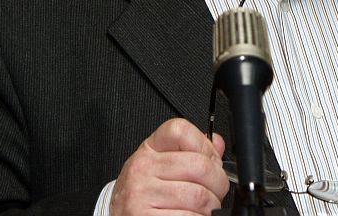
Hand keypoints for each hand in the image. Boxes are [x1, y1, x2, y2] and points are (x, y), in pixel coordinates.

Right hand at [110, 118, 227, 215]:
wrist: (118, 215)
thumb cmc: (145, 190)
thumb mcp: (162, 163)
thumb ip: (192, 151)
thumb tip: (217, 144)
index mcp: (150, 149)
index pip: (180, 130)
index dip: (205, 145)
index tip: (211, 160)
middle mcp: (142, 168)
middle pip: (199, 165)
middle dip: (218, 182)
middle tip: (216, 191)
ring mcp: (141, 194)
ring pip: (198, 196)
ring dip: (211, 205)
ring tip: (206, 207)